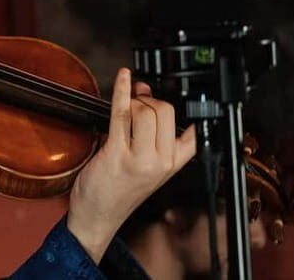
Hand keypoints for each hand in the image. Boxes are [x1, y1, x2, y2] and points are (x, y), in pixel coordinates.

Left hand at [67, 68, 195, 262]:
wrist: (97, 216)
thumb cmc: (118, 188)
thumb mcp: (147, 165)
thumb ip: (151, 132)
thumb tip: (145, 90)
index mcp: (173, 164)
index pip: (195, 131)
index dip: (186, 109)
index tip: (177, 93)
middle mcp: (160, 162)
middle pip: (166, 112)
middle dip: (150, 100)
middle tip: (139, 104)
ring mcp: (140, 159)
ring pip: (145, 111)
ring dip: (134, 100)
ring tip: (128, 106)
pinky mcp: (117, 153)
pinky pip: (122, 113)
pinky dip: (121, 90)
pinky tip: (122, 78)